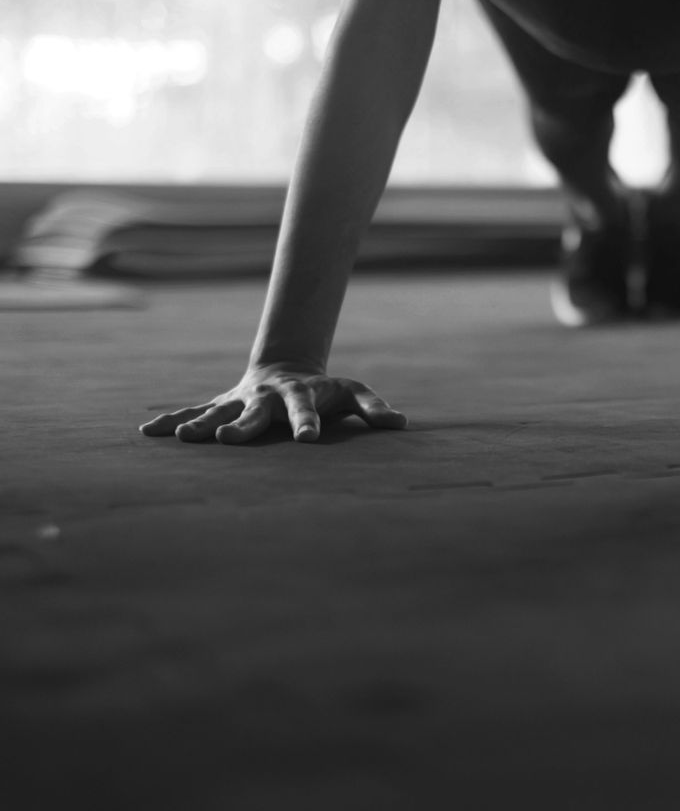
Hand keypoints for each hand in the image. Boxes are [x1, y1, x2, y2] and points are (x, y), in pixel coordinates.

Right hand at [139, 364, 406, 443]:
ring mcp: (240, 400)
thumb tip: (401, 424)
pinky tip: (148, 434)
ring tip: (183, 438)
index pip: (307, 411)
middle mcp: (267, 398)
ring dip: (200, 425)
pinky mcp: (221, 405)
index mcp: (301, 396)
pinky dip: (172, 421)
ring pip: (218, 412)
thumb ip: (373, 408)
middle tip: (227, 439)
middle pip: (256, 413)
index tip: (307, 438)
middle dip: (243, 426)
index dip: (307, 423)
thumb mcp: (352, 394)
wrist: (287, 370)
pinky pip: (193, 412)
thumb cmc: (326, 391)